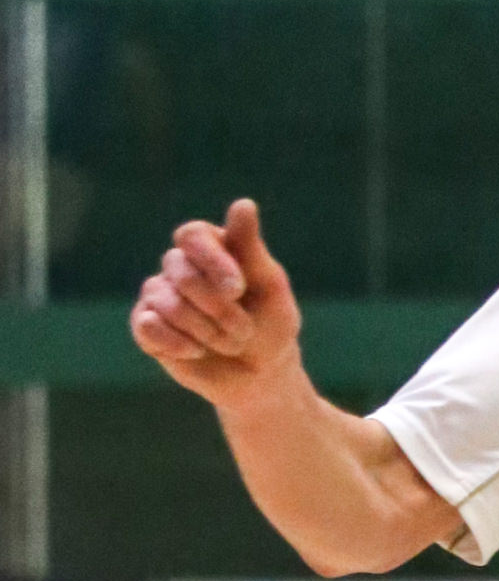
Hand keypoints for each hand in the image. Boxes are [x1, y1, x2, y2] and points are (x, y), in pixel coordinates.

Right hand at [129, 199, 302, 403]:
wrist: (260, 376)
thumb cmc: (270, 327)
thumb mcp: (270, 288)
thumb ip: (250, 248)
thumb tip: (244, 204)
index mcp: (210, 248)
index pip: (192, 236)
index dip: (212, 261)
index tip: (238, 288)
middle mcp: (180, 266)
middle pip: (180, 271)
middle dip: (218, 308)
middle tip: (244, 330)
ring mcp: (159, 295)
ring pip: (166, 302)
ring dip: (205, 330)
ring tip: (229, 343)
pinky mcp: (146, 326)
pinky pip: (146, 326)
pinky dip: (177, 343)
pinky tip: (197, 351)